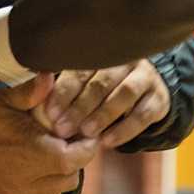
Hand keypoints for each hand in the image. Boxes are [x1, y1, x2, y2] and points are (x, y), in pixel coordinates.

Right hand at [0, 73, 99, 193]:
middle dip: (76, 157)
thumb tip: (52, 75)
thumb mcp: (5, 98)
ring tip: (54, 147)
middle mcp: (33, 178)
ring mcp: (21, 190)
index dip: (88, 144)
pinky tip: (38, 161)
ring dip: (62, 171)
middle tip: (69, 135)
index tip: (85, 128)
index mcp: (37, 153)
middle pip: (72, 176)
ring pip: (58, 188)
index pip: (79, 157)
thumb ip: (33, 90)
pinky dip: (47, 182)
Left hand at [34, 60, 170, 148]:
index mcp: (101, 51)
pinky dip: (125, 128)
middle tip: (63, 128)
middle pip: (102, 80)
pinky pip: (144, 113)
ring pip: (125, 93)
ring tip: (86, 133)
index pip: (81, 68)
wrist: (144, 92)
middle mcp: (125, 59)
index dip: (64, 91)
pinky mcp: (159, 97)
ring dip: (103, 114)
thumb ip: (62, 84)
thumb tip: (34, 90)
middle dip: (80, 106)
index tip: (49, 112)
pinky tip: (108, 142)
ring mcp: (145, 76)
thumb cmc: (100, 87)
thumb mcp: (83, 81)